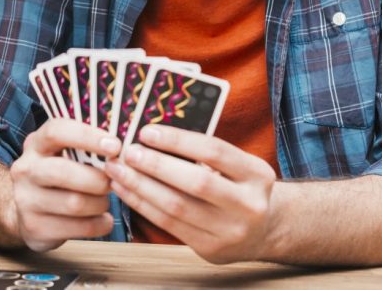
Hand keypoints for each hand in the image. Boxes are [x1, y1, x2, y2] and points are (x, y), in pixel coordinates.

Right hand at [9, 119, 121, 251]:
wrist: (26, 210)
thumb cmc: (58, 175)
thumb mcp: (62, 154)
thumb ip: (86, 148)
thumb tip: (127, 149)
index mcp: (35, 144)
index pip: (56, 132)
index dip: (87, 136)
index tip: (115, 146)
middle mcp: (26, 169)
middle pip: (64, 172)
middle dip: (97, 179)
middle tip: (112, 182)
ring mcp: (26, 200)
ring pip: (74, 203)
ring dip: (100, 203)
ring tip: (106, 202)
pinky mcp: (34, 227)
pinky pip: (77, 228)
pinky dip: (99, 225)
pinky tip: (104, 220)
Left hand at [105, 125, 275, 263]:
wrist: (264, 230)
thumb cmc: (239, 186)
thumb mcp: (237, 165)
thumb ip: (204, 151)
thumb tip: (153, 134)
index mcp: (257, 174)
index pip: (214, 151)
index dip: (178, 140)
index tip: (147, 131)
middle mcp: (248, 204)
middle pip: (195, 182)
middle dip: (156, 165)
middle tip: (127, 152)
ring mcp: (230, 231)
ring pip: (177, 206)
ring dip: (141, 186)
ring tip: (118, 170)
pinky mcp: (210, 249)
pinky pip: (169, 224)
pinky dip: (142, 205)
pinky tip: (126, 189)